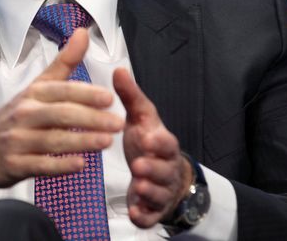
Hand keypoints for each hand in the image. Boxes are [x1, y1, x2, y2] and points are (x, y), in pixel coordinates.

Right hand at [0, 28, 124, 194]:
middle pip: (61, 115)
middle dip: (91, 119)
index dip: (86, 94)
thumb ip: (64, 63)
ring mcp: (18, 141)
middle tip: (118, 124)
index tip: (110, 98)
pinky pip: (40, 165)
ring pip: (53, 140)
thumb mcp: (36, 86)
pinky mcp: (14, 164)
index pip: (61, 91)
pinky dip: (61, 165)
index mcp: (33, 94)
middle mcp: (24, 114)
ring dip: (81, 142)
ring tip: (107, 142)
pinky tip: (81, 164)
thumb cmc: (14, 116)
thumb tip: (83, 32)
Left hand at [113, 68, 192, 227]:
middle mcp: (165, 167)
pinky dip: (144, 215)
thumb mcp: (141, 118)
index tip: (147, 138)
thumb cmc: (149, 142)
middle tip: (139, 164)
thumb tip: (119, 70)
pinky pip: (150, 215)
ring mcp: (161, 189)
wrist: (163, 173)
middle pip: (164, 169)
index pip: (167, 142)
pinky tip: (135, 212)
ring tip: (139, 186)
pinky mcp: (153, 209)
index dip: (159, 142)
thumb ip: (130, 97)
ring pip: (159, 193)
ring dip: (149, 190)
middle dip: (153, 167)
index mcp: (163, 144)